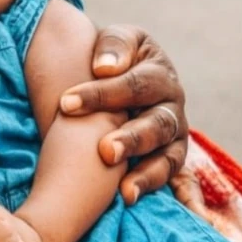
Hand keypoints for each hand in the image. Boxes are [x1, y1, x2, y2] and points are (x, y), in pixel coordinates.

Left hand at [58, 24, 201, 208]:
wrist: (129, 75)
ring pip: (169, 156)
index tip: (66, 104)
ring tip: (124, 190)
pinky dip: (162, 189)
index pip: (134, 84)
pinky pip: (174, 177)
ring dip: (147, 172)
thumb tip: (105, 69)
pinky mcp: (173, 157)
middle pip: (158, 124)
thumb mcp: (118, 41)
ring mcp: (176, 135)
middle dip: (132, 140)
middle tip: (105, 152)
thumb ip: (114, 46)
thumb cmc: (116, 60)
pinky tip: (135, 200)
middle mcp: (173, 105)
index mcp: (159, 73)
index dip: (101, 95)